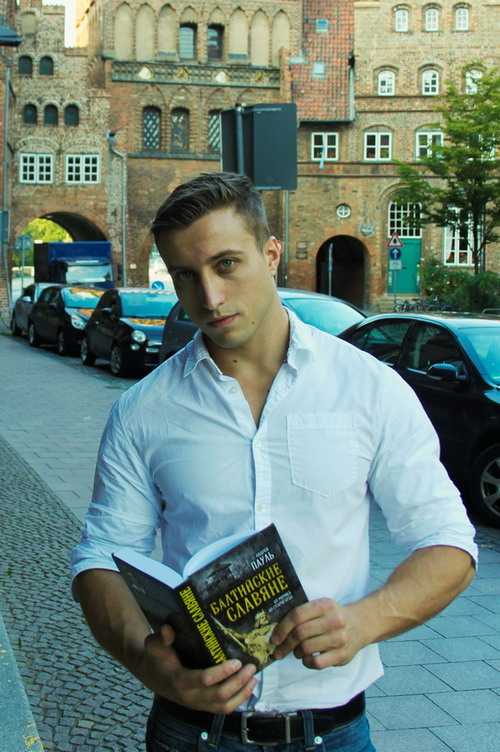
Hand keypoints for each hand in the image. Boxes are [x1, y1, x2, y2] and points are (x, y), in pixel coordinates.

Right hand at [138, 624, 257, 712]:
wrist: (153, 676)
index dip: (222, 672)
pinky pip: (223, 709)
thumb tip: (168, 629)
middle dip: (238, 682)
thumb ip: (161, 637)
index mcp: (179, 680)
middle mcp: (190, 696)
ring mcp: (198, 704)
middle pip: (219, 695)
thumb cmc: (156, 657)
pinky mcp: (203, 706)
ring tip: (253, 677)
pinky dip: (238, 700)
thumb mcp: (154, 644)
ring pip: (224, 706)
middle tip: (251, 667)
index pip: (204, 680)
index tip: (236, 661)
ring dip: (241, 693)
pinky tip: (248, 687)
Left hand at [270, 598, 364, 669]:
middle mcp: (333, 620)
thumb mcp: (321, 607)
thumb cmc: (333, 616)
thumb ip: (303, 615)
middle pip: (300, 633)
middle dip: (285, 644)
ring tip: (296, 652)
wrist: (361, 624)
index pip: (297, 615)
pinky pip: (317, 663)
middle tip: (278, 650)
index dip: (282, 628)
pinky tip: (307, 659)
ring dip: (296, 652)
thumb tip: (276, 631)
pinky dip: (307, 662)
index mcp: (324, 605)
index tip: (273, 639)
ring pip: (306, 649)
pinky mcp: (342, 655)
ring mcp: (339, 638)